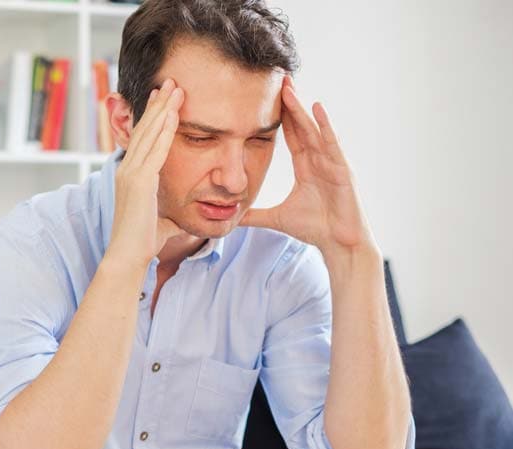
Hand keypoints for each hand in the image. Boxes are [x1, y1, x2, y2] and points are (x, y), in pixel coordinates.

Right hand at [105, 78, 186, 267]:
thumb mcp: (160, 221)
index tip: (163, 99)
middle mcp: (128, 171)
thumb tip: (184, 219)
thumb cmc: (142, 243)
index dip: (154, 118)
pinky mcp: (139, 182)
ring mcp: (131, 175)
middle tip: (170, 81)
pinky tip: (173, 114)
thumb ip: (170, 215)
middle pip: (145, 130)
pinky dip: (164, 131)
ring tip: (175, 87)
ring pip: (149, 134)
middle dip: (159, 105)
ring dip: (163, 109)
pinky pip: (155, 151)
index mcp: (131, 177)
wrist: (127, 257)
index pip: (144, 140)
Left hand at [239, 75, 377, 258]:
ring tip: (290, 87)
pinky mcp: (342, 169)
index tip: (267, 97)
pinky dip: (324, 126)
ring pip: (313, 129)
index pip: (291, 136)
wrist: (338, 243)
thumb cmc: (316, 229)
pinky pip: (331, 143)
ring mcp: (331, 162)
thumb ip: (255, 215)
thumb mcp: (277, 218)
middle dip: (290, 103)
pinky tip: (317, 108)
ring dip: (301, 108)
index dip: (280, 117)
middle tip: (278, 79)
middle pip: (301, 126)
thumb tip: (233, 218)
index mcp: (306, 167)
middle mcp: (319, 160)